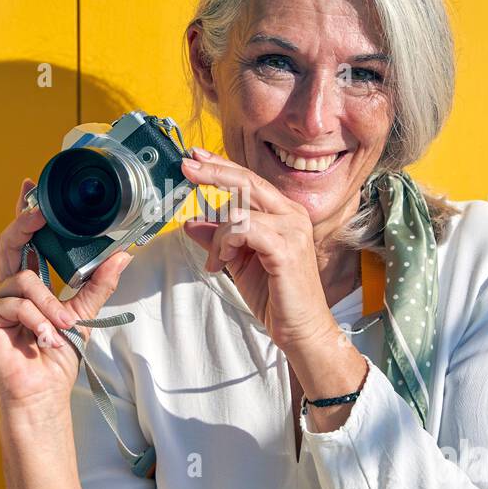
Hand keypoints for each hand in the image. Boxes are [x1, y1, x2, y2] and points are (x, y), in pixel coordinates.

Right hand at [0, 178, 133, 423]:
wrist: (42, 393)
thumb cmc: (57, 357)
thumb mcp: (83, 314)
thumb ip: (98, 284)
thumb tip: (123, 254)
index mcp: (29, 283)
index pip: (26, 240)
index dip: (25, 211)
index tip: (31, 185)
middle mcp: (9, 287)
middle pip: (10, 242)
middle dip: (24, 221)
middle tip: (40, 210)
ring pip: (23, 280)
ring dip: (49, 304)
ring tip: (62, 327)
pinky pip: (13, 303)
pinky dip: (35, 320)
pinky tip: (43, 339)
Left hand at [180, 149, 337, 352]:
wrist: (300, 329)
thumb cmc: (275, 296)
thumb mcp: (238, 262)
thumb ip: (218, 239)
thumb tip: (191, 222)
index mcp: (284, 213)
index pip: (249, 180)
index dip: (221, 167)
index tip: (195, 158)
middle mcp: (292, 215)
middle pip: (247, 182)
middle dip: (213, 173)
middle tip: (186, 168)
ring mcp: (292, 230)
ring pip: (240, 210)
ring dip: (218, 235)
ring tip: (217, 260)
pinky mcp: (286, 249)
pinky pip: (245, 230)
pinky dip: (226, 242)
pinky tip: (223, 260)